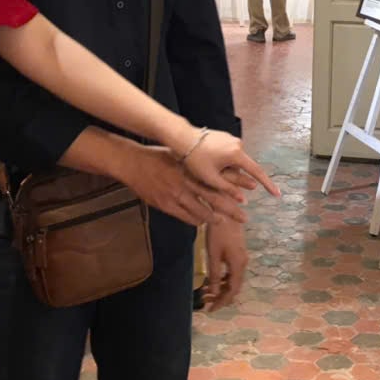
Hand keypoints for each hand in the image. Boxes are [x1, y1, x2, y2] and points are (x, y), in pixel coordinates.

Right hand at [121, 145, 247, 227]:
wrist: (132, 163)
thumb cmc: (158, 156)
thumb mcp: (180, 156)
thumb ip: (196, 164)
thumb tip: (215, 169)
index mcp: (192, 168)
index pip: (218, 180)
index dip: (233, 189)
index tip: (247, 196)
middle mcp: (187, 182)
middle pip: (214, 199)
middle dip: (231, 209)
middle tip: (244, 218)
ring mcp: (175, 194)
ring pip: (200, 211)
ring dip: (214, 218)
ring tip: (224, 223)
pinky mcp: (165, 204)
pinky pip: (184, 216)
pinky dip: (195, 220)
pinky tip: (202, 223)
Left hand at [179, 131, 279, 202]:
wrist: (182, 137)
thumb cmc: (194, 159)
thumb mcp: (211, 178)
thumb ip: (229, 189)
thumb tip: (243, 200)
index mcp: (236, 154)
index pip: (257, 172)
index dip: (268, 185)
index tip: (277, 194)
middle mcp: (238, 144)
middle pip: (244, 167)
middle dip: (238, 177)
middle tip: (225, 183)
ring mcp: (231, 139)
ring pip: (235, 161)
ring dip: (228, 169)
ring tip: (209, 170)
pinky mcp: (225, 137)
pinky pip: (229, 154)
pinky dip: (224, 162)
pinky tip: (210, 163)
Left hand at [203, 217, 248, 311]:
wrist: (226, 211)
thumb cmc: (218, 233)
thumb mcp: (213, 255)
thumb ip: (213, 275)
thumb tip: (214, 293)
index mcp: (238, 265)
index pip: (232, 291)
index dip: (221, 302)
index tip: (210, 309)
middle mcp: (243, 263)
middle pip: (234, 287)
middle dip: (221, 297)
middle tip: (207, 303)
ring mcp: (242, 257)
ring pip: (233, 279)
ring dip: (221, 288)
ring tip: (207, 292)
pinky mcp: (238, 252)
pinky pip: (232, 271)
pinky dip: (223, 279)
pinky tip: (213, 279)